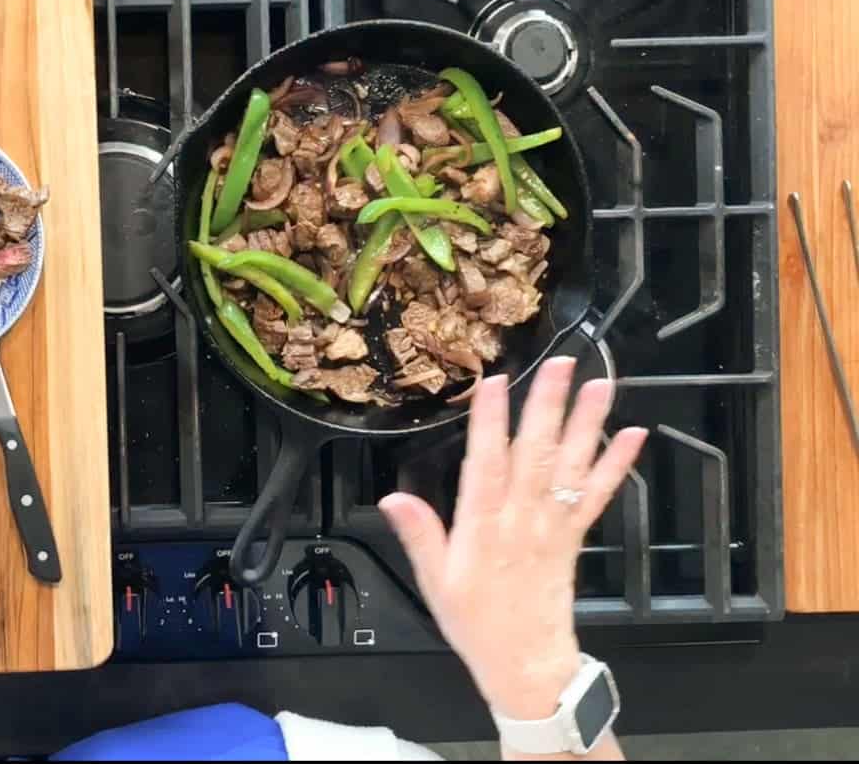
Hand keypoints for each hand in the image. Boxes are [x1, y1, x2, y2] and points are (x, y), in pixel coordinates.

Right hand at [379, 357, 646, 721]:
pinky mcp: (574, 535)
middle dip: (547, 405)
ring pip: (571, 466)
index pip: (485, 464)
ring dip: (587, 423)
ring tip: (600, 385)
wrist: (525, 664)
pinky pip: (598, 495)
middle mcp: (523, 518)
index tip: (493, 384)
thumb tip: (393, 499)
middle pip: (536, 453)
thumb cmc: (476, 622)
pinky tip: (633, 437)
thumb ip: (420, 536)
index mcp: (484, 527)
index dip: (488, 423)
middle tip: (559, 363)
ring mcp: (553, 525)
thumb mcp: (435, 583)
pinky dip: (616, 465)